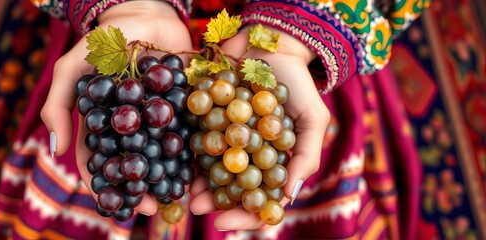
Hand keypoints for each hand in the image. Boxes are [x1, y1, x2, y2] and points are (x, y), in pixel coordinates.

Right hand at [41, 1, 191, 214]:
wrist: (146, 13)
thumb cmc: (104, 40)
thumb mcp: (72, 68)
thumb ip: (59, 106)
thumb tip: (56, 149)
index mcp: (104, 123)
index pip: (101, 161)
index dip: (109, 185)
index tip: (121, 204)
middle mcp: (131, 125)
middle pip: (135, 164)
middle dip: (144, 188)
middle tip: (156, 207)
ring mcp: (158, 118)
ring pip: (163, 155)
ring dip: (170, 178)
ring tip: (181, 197)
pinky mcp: (183, 107)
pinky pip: (188, 133)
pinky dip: (193, 153)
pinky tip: (201, 171)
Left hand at [189, 25, 329, 229]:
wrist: (270, 42)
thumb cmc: (297, 83)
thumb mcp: (313, 118)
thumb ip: (306, 156)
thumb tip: (288, 196)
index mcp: (274, 162)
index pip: (261, 199)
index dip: (244, 215)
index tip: (223, 222)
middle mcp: (249, 155)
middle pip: (230, 188)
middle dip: (213, 201)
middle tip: (195, 207)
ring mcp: (227, 138)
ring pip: (210, 170)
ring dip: (196, 183)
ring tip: (184, 192)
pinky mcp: (209, 119)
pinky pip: (197, 141)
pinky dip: (188, 154)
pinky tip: (178, 162)